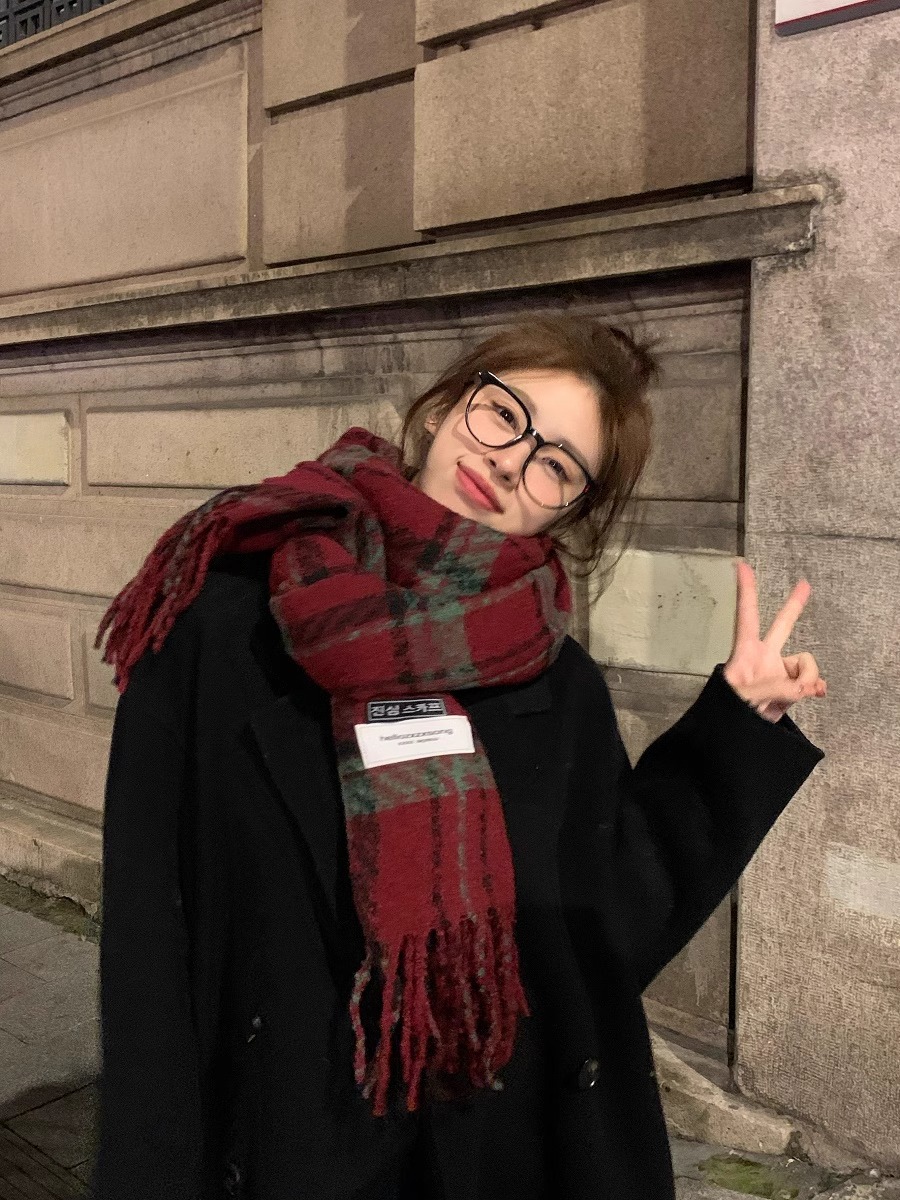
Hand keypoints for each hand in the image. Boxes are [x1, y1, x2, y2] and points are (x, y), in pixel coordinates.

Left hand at [723, 560, 826, 723]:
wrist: (730, 739)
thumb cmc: (724, 713)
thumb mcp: (742, 699)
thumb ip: (773, 688)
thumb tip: (802, 687)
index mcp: (745, 653)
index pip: (745, 616)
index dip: (745, 591)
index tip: (740, 565)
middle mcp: (763, 658)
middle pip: (782, 626)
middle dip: (794, 606)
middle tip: (804, 584)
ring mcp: (777, 674)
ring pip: (805, 663)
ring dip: (808, 677)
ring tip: (799, 695)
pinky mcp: (788, 691)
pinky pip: (810, 682)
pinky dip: (815, 686)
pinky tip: (817, 693)